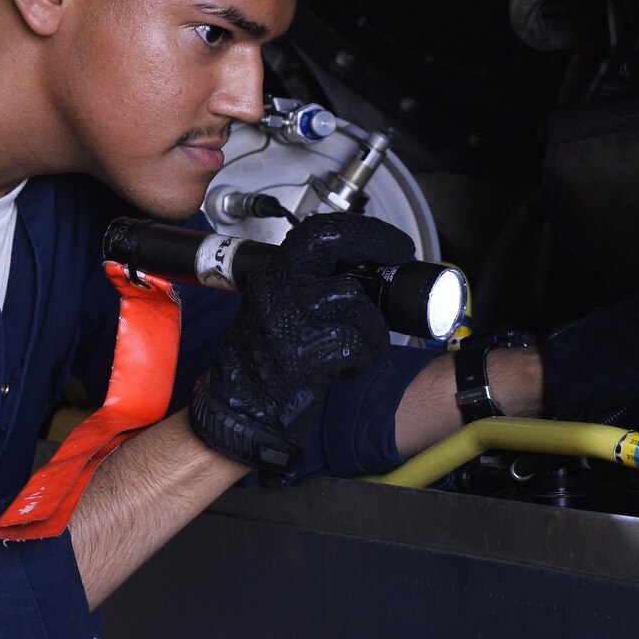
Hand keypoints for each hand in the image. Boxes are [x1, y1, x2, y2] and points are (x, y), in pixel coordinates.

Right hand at [189, 213, 403, 481]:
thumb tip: (367, 272)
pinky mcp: (305, 355)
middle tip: (399, 255)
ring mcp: (289, 320)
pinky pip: (357, 344)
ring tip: (363, 346)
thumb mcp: (276, 308)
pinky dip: (364, 357)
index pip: (318, 232)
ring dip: (372, 327)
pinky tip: (349, 367)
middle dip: (376, 242)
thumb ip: (310, 286)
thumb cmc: (263, 361)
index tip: (390, 240)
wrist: (239, 408)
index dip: (362, 230)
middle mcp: (278, 290)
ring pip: (355, 301)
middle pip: (333, 243)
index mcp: (273, 276)